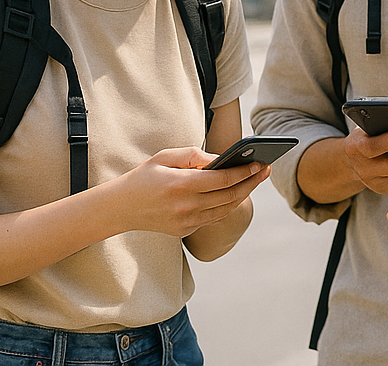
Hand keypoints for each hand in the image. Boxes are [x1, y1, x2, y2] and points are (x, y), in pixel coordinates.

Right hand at [119, 147, 271, 237]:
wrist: (121, 208)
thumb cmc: (145, 176)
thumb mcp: (166, 156)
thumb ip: (195, 155)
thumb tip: (222, 159)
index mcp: (182, 185)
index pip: (223, 180)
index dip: (244, 172)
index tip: (259, 163)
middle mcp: (186, 207)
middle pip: (229, 196)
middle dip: (251, 182)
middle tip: (266, 169)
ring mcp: (186, 223)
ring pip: (225, 210)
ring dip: (243, 195)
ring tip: (256, 179)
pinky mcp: (185, 232)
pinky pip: (213, 217)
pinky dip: (226, 205)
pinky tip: (236, 192)